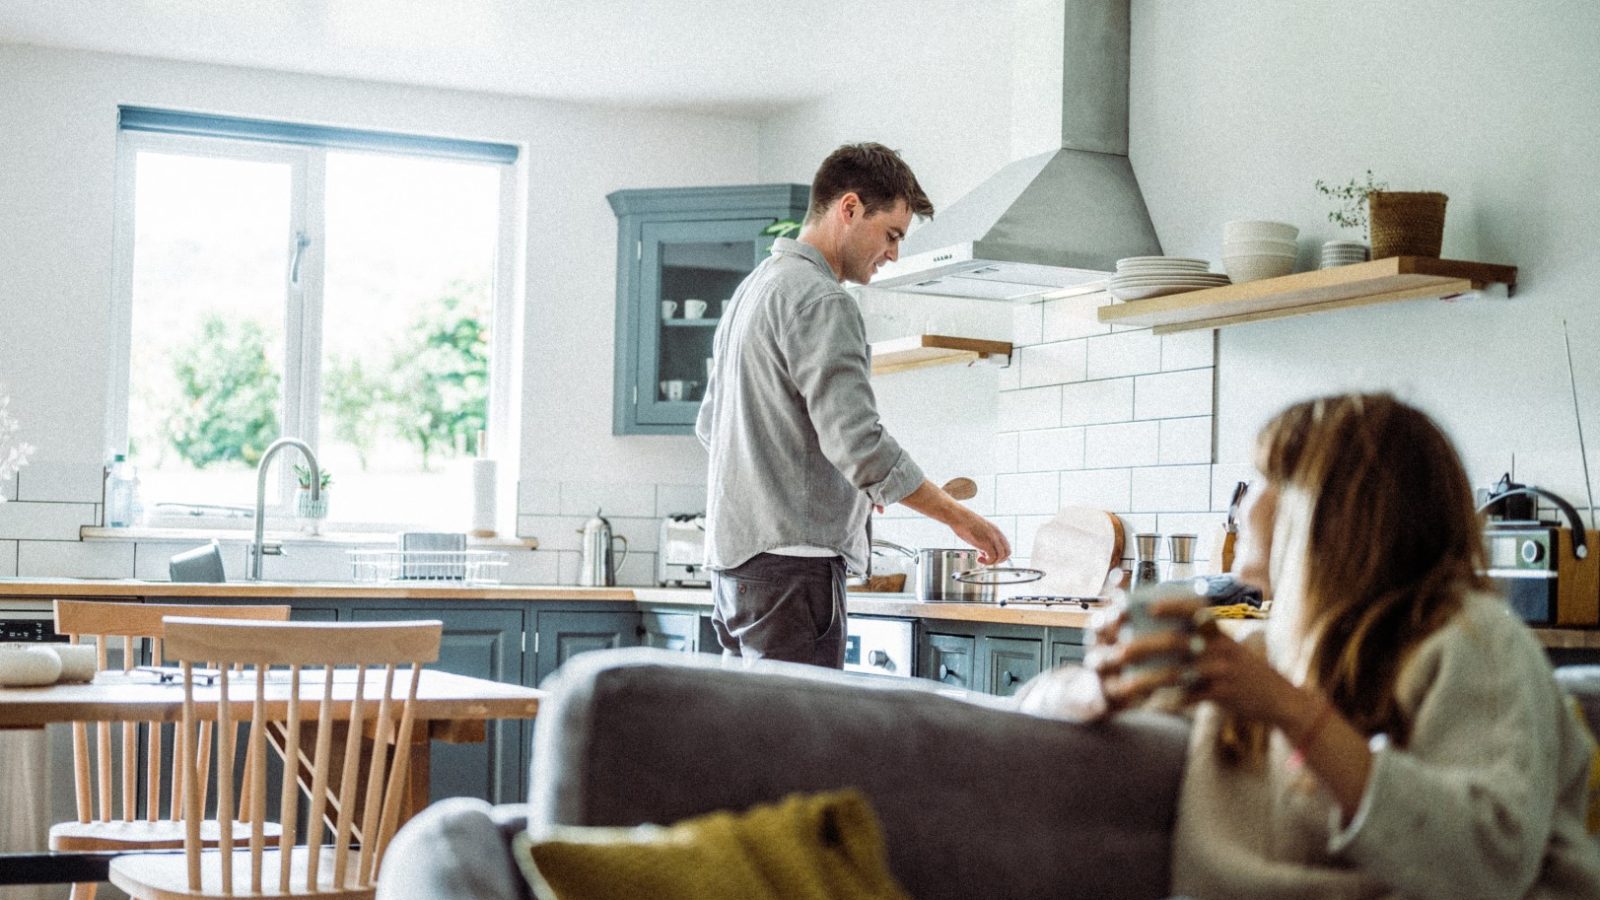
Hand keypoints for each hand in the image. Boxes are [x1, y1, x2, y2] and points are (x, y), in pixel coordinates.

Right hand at [952, 512, 1009, 564]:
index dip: (1000, 554)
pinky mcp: (985, 543)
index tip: (990, 556)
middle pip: (1007, 552)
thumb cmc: (964, 522)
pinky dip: (987, 562)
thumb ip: (984, 540)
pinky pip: (993, 557)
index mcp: (996, 530)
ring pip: (1002, 556)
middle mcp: (996, 534)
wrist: (958, 516)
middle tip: (988, 560)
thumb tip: (983, 551)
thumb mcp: (978, 530)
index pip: (1006, 546)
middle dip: (998, 560)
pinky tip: (978, 559)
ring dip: (992, 562)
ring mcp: (992, 538)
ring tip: (981, 559)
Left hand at [1091, 595, 1298, 724]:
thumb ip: (1201, 636)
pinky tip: (1149, 704)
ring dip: (1148, 679)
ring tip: (1124, 685)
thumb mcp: (1227, 646)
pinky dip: (1168, 701)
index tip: (1149, 606)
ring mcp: (1222, 670)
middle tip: (1119, 651)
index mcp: (1218, 632)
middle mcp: (1220, 647)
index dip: (1173, 605)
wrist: (1278, 698)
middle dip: (1144, 645)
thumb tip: (1162, 626)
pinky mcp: (1223, 694)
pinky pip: (1190, 697)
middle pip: (1176, 641)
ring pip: (1178, 673)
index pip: (1195, 609)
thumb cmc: (1242, 670)